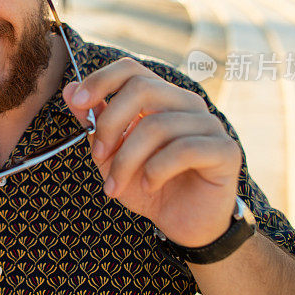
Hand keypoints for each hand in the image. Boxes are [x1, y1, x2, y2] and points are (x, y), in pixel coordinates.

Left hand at [63, 57, 241, 247]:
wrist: (183, 225)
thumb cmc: (149, 186)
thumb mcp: (111, 155)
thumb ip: (94, 121)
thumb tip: (69, 89)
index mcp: (161, 98)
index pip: (131, 69)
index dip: (101, 80)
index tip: (77, 102)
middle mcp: (187, 104)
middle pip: (141, 88)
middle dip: (110, 123)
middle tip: (97, 156)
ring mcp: (209, 124)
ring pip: (156, 125)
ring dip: (126, 160)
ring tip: (115, 186)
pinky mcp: (225, 150)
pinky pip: (182, 150)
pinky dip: (155, 170)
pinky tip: (149, 185)